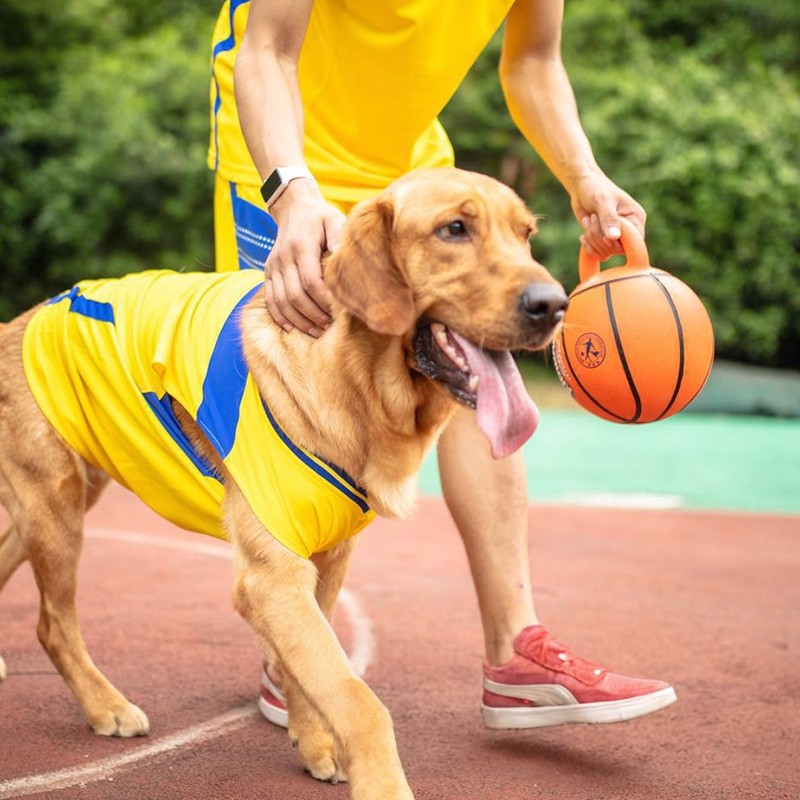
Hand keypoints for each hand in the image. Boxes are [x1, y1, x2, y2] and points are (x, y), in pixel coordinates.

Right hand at [264, 181, 346, 336]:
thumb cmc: (321, 217)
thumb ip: (340, 239)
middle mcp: (283, 258)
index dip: (324, 301)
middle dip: (314, 315)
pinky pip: (270, 300)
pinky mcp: (268, 272)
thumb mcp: (334, 220)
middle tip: (330, 327)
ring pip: (281, 301)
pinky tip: (292, 328)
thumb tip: (347, 261)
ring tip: (317, 332)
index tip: (339, 313)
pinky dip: (280, 317)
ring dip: (299, 320)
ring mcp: (273, 266)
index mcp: (301, 246)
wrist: (294, 207)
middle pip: (295, 296)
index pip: (311, 282)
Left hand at [570, 173, 646, 260]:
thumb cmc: (595, 189)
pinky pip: (599, 255)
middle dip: (600, 237)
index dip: (619, 242)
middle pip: (618, 249)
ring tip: (588, 221)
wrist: (582, 188)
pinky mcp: (604, 241)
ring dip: (593, 239)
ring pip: (607, 252)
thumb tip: (614, 237)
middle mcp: (629, 230)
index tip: (605, 234)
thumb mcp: (602, 201)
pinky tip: (583, 236)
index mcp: (636, 218)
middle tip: (592, 218)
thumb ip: (609, 219)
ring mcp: (616, 237)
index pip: (635, 241)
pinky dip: (589, 247)